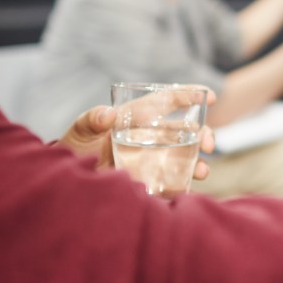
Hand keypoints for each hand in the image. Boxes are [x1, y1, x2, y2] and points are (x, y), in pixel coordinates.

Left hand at [57, 99, 216, 180]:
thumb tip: (108, 114)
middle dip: (203, 133)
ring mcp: (152, 157)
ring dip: (198, 161)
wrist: (71, 179)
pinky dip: (183, 184)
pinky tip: (186, 188)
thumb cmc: (76, 147)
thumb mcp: (81, 130)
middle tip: (208, 143)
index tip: (210, 95)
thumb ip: (92, 119)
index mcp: (139, 117)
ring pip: (184, 155)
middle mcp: (151, 136)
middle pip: (185, 130)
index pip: (167, 100)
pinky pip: (173, 180)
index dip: (189, 95)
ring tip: (201, 170)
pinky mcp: (150, 178)